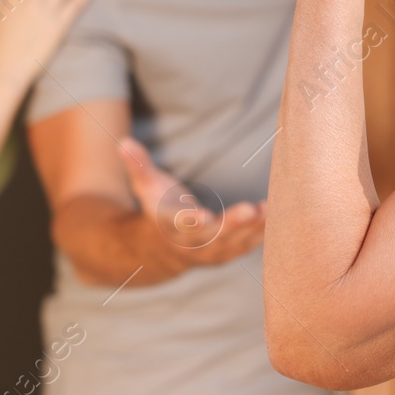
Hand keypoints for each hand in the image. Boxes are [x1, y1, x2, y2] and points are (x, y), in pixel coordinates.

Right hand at [118, 138, 266, 266]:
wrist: (160, 247)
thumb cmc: (156, 208)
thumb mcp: (145, 187)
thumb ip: (138, 165)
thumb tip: (122, 141)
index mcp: (170, 226)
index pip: (180, 225)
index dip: (190, 221)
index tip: (202, 216)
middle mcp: (191, 243)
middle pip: (213, 237)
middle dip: (232, 225)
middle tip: (250, 210)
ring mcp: (210, 252)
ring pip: (234, 243)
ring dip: (252, 229)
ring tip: (267, 210)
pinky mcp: (227, 252)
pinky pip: (245, 245)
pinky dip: (260, 233)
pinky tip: (273, 215)